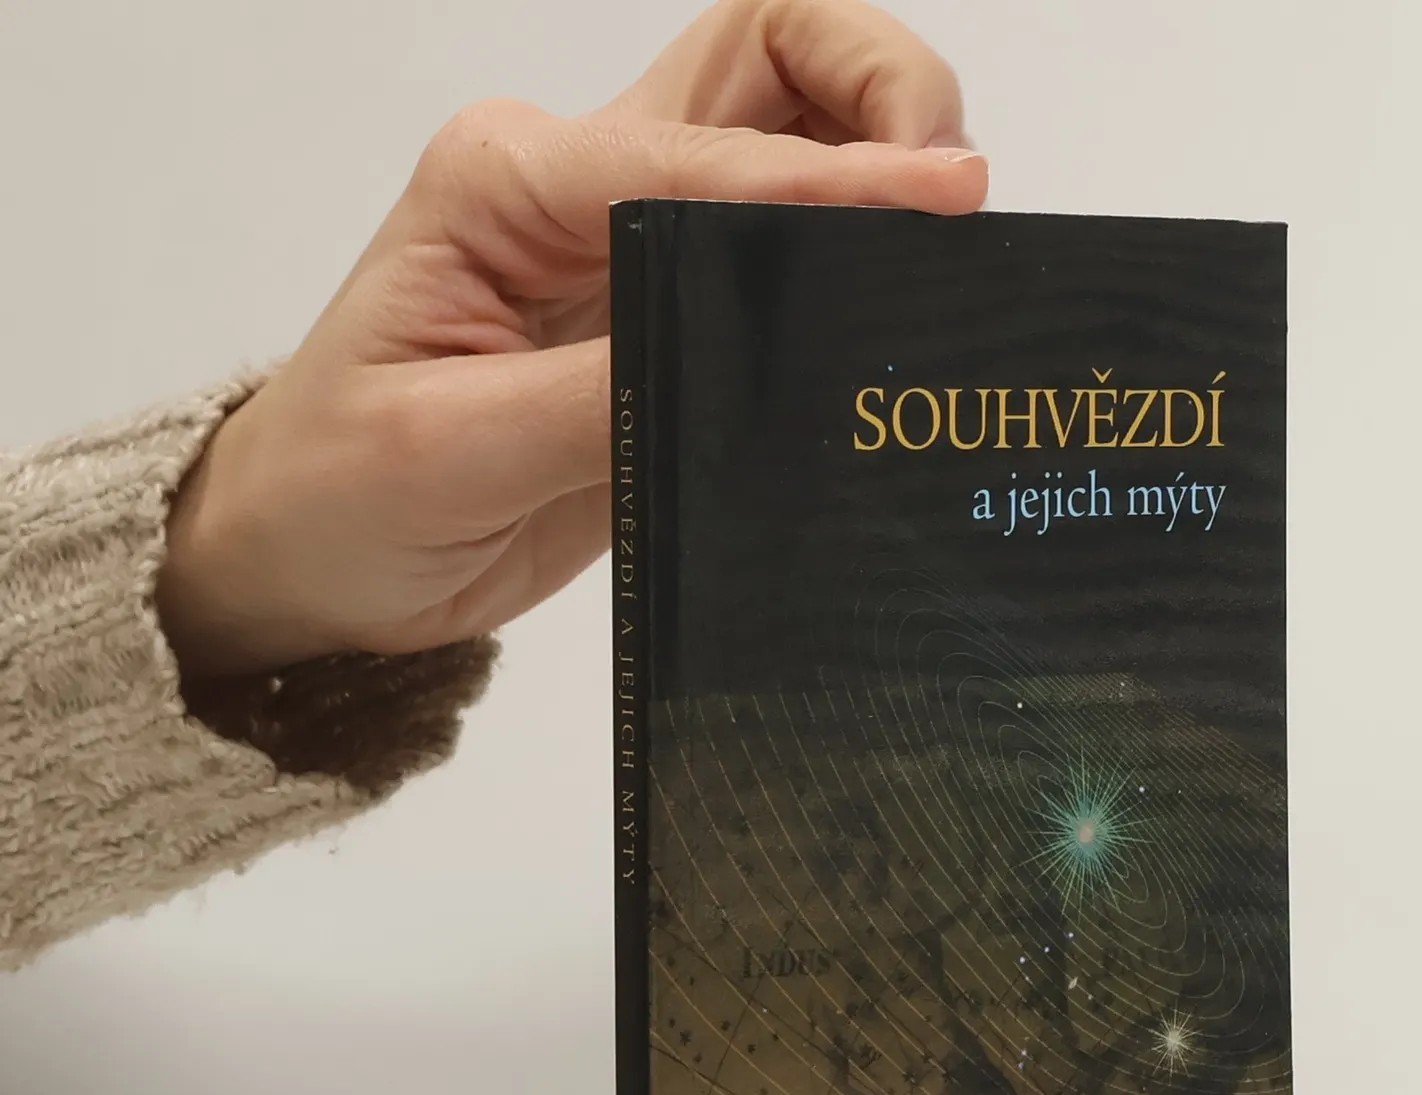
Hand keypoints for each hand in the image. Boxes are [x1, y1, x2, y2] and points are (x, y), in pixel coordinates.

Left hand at [157, 0, 984, 678]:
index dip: (828, 183)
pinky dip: (866, 250)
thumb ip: (600, 397)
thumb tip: (747, 359)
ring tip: (950, 235)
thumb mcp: (451, 449)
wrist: (317, 555)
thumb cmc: (345, 494)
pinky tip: (909, 304)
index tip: (940, 201)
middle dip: (874, 84)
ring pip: (792, 128)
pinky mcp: (673, 321)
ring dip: (884, 147)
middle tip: (950, 180)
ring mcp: (636, 246)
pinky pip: (792, 257)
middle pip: (761, 58)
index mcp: (510, 182)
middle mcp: (583, 183)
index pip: (700, 164)